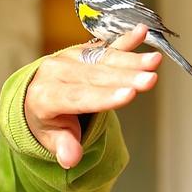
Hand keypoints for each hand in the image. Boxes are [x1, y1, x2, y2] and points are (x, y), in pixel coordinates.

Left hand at [24, 24, 161, 168]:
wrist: (36, 93)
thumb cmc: (48, 120)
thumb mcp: (50, 138)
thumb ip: (62, 147)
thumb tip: (70, 159)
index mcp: (45, 96)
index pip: (79, 96)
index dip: (105, 96)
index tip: (129, 94)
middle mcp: (57, 71)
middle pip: (96, 76)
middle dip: (125, 77)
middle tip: (150, 80)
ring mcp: (71, 57)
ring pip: (104, 59)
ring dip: (131, 59)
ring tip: (155, 61)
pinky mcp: (84, 50)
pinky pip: (106, 45)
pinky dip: (125, 39)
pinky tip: (142, 31)